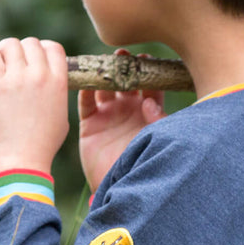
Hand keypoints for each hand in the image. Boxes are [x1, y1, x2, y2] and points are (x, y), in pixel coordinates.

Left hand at [0, 37, 69, 177]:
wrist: (22, 159)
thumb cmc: (42, 143)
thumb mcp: (61, 116)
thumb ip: (56, 93)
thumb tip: (49, 80)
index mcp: (59, 82)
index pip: (54, 47)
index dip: (43, 50)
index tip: (34, 60)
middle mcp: (40, 76)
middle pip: (31, 43)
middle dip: (22, 51)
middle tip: (14, 64)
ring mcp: (18, 78)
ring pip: (10, 44)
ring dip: (4, 51)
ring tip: (1, 63)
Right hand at [79, 52, 164, 189]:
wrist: (117, 188)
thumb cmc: (142, 164)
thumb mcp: (156, 141)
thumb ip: (159, 121)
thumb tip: (149, 101)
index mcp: (148, 113)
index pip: (150, 86)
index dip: (149, 72)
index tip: (147, 59)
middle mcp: (128, 111)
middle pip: (126, 81)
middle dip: (125, 67)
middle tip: (124, 56)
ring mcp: (108, 115)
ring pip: (104, 86)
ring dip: (104, 73)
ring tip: (105, 63)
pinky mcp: (89, 124)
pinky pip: (84, 101)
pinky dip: (83, 88)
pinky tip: (86, 77)